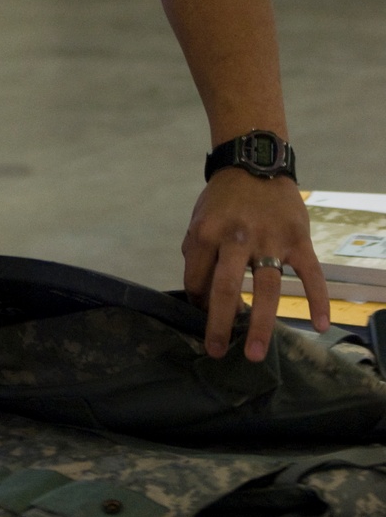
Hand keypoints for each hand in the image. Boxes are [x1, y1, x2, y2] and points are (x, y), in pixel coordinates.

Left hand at [182, 169, 328, 361]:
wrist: (254, 162)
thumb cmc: (224, 197)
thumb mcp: (200, 217)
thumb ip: (197, 251)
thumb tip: (199, 292)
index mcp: (207, 232)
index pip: (196, 278)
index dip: (197, 301)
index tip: (202, 313)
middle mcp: (237, 237)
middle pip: (227, 287)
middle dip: (220, 324)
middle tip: (216, 352)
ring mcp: (270, 239)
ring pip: (267, 288)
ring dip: (261, 324)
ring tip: (256, 354)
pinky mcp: (297, 239)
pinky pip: (310, 274)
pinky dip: (318, 300)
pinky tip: (320, 326)